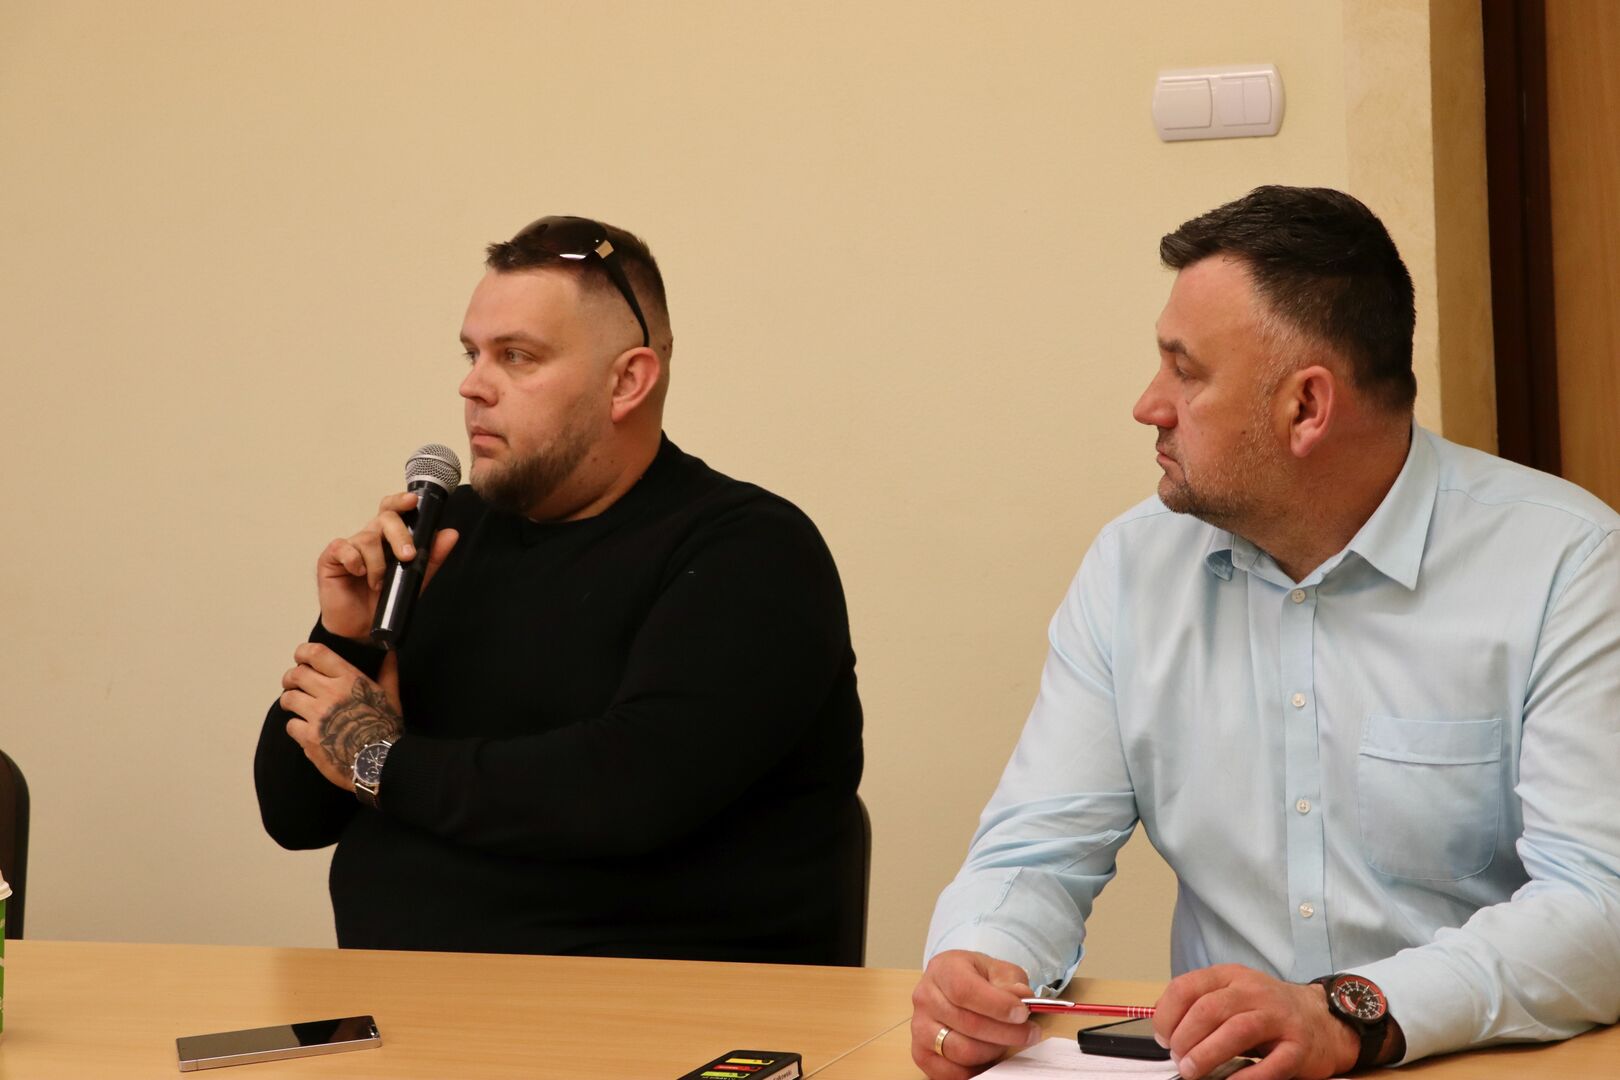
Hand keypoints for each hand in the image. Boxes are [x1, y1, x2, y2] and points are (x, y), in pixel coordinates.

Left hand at [279, 643, 404, 790]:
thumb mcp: (391, 696)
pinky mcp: (309, 738)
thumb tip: (389, 651)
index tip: (301, 658)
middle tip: (294, 685)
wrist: (380, 762)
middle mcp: (330, 693)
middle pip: (296, 675)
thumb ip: (388, 671)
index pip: (315, 653)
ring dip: (290, 701)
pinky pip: (291, 726)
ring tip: (297, 707)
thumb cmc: (387, 727)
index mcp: (349, 679)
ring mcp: (317, 716)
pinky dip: (296, 727)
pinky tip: (306, 730)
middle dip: (291, 678)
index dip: (302, 653)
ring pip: (288, 699)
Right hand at [316, 491, 459, 639]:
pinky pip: (344, 548)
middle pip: (385, 518)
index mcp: (387, 538)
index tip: (413, 501)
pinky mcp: (332, 557)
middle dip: (400, 536)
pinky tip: (358, 573)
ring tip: (378, 584)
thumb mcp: (415, 579)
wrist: (363, 629)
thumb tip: (451, 534)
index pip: (393, 510)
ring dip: (378, 563)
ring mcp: (349, 546)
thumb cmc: (384, 600)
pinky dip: (354, 560)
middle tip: (406, 557)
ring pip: (367, 538)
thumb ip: (431, 556)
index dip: (401, 501)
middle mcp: (369, 537)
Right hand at [910, 951, 1040, 1079]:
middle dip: (1006, 1032)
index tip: (1022, 1014)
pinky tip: (991, 1059)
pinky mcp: (921, 1052)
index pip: (966, 991)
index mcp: (943, 969)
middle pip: (967, 1024)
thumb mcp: (998, 970)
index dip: (997, 1006)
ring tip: (1008, 1043)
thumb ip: (1011, 982)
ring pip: (961, 1051)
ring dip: (993, 1051)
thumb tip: (1022, 997)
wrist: (953, 986)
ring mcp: (919, 1027)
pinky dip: (976, 1070)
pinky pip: (950, 1072)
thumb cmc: (977, 978)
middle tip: (1030, 1033)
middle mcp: (925, 997)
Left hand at [1152, 964, 1357, 1079]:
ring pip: (1236, 1031)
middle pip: (1209, 1009)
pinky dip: (1246, 1077)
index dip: (1167, 1014)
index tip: (1161, 1037)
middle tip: (1178, 1059)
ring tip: (1191, 1071)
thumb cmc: (1268, 1011)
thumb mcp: (1232, 995)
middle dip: (1185, 1038)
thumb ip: (1202, 1007)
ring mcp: (1279, 1018)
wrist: (1324, 1020)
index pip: (1187, 987)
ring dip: (1207, 1054)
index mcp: (1230, 976)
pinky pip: (1271, 1064)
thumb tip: (1166, 1034)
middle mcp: (1254, 991)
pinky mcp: (1298, 1047)